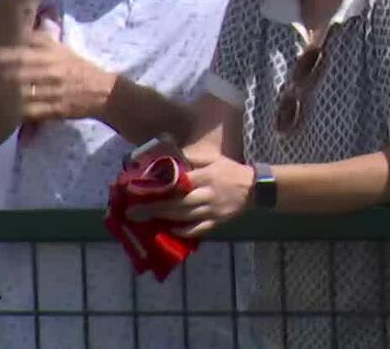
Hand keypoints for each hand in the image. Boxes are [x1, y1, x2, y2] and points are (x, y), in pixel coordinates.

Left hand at [0, 25, 114, 122]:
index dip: (2, 58)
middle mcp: (52, 73)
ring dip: (2, 95)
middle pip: (17, 75)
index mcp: (53, 57)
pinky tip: (4, 110)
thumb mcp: (64, 49)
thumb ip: (42, 40)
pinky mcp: (54, 110)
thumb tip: (21, 30)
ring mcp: (53, 93)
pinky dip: (14, 111)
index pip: (21, 55)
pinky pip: (29, 111)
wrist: (103, 92)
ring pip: (20, 95)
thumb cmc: (79, 68)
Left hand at [128, 154, 256, 237]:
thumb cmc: (231, 172)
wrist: (255, 188)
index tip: (140, 190)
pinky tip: (170, 230)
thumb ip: (194, 158)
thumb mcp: (215, 159)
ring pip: (185, 217)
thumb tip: (171, 158)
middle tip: (134, 213)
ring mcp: (212, 210)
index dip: (159, 187)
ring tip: (146, 221)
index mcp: (206, 176)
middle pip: (178, 203)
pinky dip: (184, 231)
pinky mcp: (217, 221)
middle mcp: (207, 194)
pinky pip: (198, 229)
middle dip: (155, 208)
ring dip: (165, 219)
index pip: (179, 182)